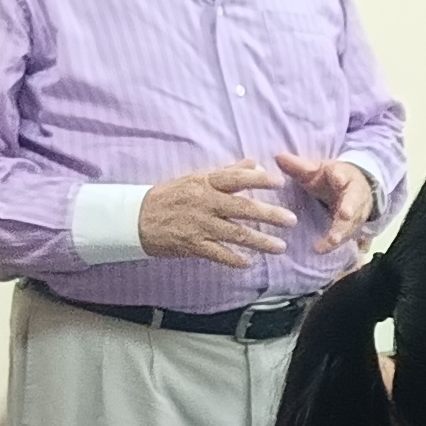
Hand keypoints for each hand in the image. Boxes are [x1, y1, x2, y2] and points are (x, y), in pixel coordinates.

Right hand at [139, 160, 304, 268]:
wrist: (135, 218)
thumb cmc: (169, 196)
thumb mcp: (196, 178)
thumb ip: (227, 172)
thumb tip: (255, 163)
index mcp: (205, 183)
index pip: (235, 178)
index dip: (258, 179)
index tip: (278, 182)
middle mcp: (204, 202)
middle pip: (242, 208)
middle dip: (269, 214)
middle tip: (290, 220)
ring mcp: (199, 224)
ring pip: (235, 233)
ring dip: (259, 241)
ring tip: (280, 247)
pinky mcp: (191, 244)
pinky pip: (217, 253)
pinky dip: (234, 259)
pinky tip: (248, 263)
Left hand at [271, 152, 379, 246]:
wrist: (357, 187)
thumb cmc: (331, 178)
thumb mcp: (316, 171)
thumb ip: (299, 167)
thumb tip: (278, 156)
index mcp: (344, 176)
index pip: (343, 174)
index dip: (341, 177)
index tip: (338, 178)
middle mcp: (354, 194)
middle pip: (353, 202)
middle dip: (349, 209)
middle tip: (344, 216)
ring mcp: (357, 212)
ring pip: (352, 222)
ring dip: (343, 232)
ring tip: (332, 241)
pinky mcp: (354, 226)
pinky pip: (348, 236)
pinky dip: (336, 244)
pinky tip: (322, 250)